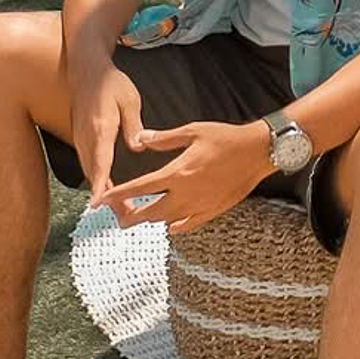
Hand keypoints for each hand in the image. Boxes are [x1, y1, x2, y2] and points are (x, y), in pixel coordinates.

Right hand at [70, 63, 149, 200]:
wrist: (86, 70)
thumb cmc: (111, 83)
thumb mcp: (129, 100)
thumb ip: (134, 125)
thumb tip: (139, 147)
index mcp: (100, 129)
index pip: (100, 163)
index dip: (100, 186)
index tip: (100, 204)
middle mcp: (87, 138)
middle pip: (95, 175)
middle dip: (108, 198)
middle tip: (126, 216)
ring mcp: (81, 140)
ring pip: (90, 172)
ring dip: (103, 191)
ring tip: (121, 210)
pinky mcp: (81, 139)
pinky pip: (89, 164)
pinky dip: (98, 180)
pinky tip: (110, 190)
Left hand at [96, 119, 272, 233]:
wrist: (257, 152)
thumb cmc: (225, 138)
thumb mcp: (193, 131)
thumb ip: (164, 138)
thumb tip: (141, 139)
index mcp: (177, 173)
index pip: (140, 188)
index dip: (118, 195)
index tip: (102, 201)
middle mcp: (185, 194)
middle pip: (150, 213)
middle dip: (130, 216)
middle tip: (118, 218)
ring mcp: (199, 206)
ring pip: (167, 221)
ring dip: (152, 220)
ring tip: (141, 218)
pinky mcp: (212, 211)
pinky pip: (188, 226)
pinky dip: (176, 227)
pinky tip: (170, 226)